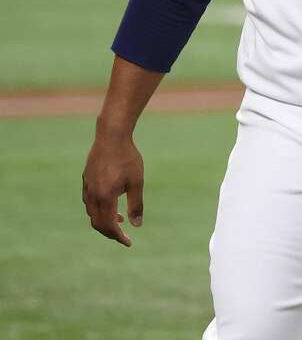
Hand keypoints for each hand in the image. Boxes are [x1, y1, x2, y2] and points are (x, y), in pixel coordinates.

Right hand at [82, 132, 144, 246]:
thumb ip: (136, 205)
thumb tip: (137, 226)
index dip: (118, 237)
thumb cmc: (127, 158)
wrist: (111, 137)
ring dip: (104, 220)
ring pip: (92, 213)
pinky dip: (98, 209)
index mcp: (105, 197)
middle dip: (110, 232)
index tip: (128, 243)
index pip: (108, 226)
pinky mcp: (85, 181)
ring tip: (120, 219)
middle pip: (97, 223)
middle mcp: (92, 195)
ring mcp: (87, 188)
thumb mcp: (137, 182)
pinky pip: (89, 202)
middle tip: (123, 237)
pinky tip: (110, 204)